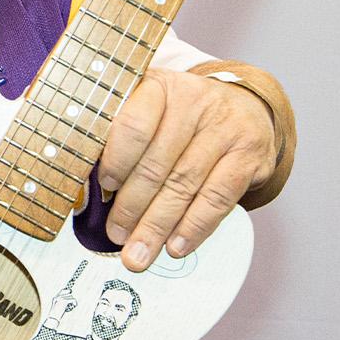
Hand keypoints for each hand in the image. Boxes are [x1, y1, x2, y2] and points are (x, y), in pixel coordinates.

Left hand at [97, 68, 276, 271]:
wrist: (242, 106)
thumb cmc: (181, 116)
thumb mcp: (151, 109)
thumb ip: (121, 138)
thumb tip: (89, 192)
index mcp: (160, 86)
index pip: (135, 125)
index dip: (117, 160)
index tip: (104, 188)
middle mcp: (195, 101)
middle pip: (158, 163)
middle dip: (132, 207)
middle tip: (116, 235)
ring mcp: (226, 127)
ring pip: (185, 185)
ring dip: (158, 226)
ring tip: (139, 253)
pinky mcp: (249, 154)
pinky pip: (218, 198)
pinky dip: (195, 227)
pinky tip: (176, 246)